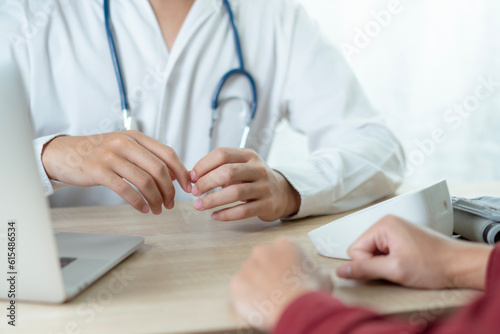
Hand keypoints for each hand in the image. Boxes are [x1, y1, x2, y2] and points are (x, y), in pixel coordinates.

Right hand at [41, 131, 190, 214]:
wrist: (64, 153)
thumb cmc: (99, 153)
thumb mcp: (125, 147)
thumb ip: (147, 157)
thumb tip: (174, 174)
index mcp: (136, 137)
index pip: (167, 154)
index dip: (181, 172)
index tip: (187, 187)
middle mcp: (125, 143)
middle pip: (158, 169)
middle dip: (169, 190)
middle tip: (171, 204)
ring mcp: (111, 156)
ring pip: (144, 181)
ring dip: (155, 199)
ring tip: (158, 209)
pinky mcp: (98, 171)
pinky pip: (126, 190)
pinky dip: (138, 202)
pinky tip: (143, 209)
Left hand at [190, 148, 300, 220]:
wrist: (282, 193)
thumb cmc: (253, 179)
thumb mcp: (242, 167)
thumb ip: (220, 168)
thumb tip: (192, 177)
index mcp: (248, 156)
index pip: (222, 154)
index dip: (203, 165)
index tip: (191, 176)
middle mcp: (258, 169)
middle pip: (227, 172)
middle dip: (206, 182)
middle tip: (194, 191)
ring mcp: (264, 187)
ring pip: (235, 192)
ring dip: (213, 200)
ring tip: (198, 205)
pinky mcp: (267, 205)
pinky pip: (243, 211)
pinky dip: (226, 214)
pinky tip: (214, 216)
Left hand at [231, 238, 332, 331]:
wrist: (296, 309)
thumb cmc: (310, 293)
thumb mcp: (323, 277)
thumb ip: (315, 270)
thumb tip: (318, 274)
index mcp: (284, 244)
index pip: (280, 252)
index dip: (285, 266)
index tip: (288, 276)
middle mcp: (263, 251)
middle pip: (263, 260)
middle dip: (268, 273)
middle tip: (278, 289)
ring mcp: (248, 266)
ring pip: (250, 275)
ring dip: (257, 285)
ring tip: (269, 300)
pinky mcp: (237, 283)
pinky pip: (239, 289)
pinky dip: (246, 297)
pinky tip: (259, 305)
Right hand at [336, 215, 492, 289]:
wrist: (460, 265)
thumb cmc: (434, 264)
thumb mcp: (395, 270)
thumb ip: (365, 269)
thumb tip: (342, 271)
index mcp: (383, 224)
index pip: (355, 249)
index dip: (368, 264)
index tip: (388, 269)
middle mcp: (387, 223)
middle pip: (364, 250)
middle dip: (378, 264)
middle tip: (398, 268)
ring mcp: (395, 229)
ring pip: (374, 253)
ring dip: (386, 264)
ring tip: (406, 266)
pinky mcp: (401, 237)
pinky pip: (385, 252)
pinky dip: (393, 262)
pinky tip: (408, 264)